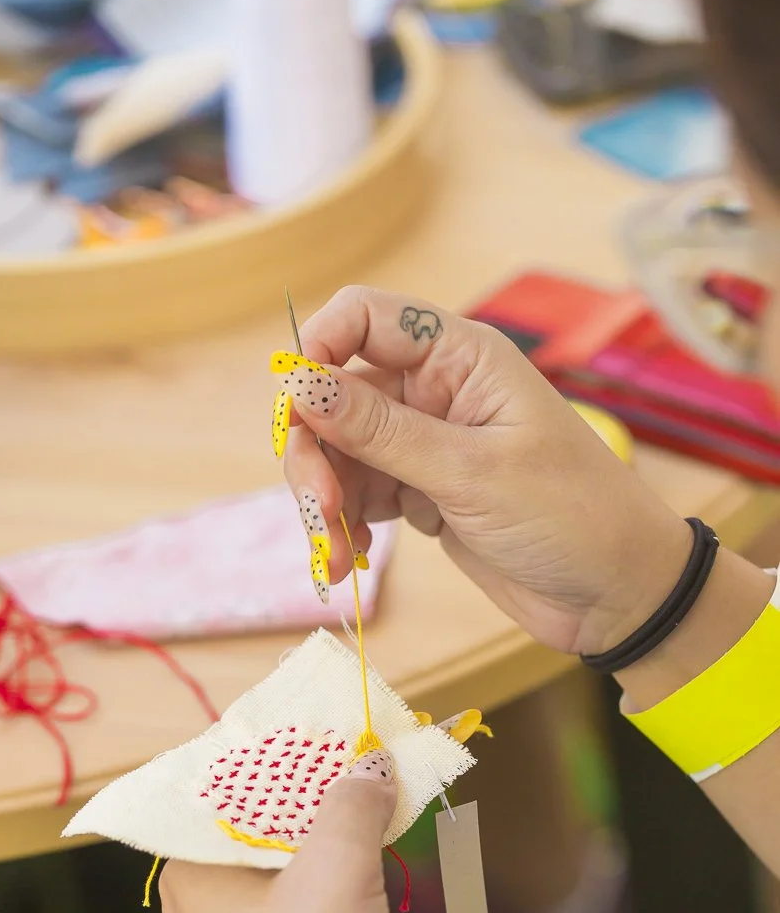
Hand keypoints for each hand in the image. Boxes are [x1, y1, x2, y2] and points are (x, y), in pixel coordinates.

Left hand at [159, 751, 400, 912]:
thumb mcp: (337, 868)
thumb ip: (352, 802)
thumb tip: (370, 766)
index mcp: (191, 877)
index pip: (217, 789)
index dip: (271, 752)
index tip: (320, 727)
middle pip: (254, 829)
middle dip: (312, 795)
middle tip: (361, 762)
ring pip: (283, 876)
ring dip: (331, 844)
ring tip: (377, 808)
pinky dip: (337, 891)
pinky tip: (376, 879)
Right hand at [283, 286, 690, 655]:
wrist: (617, 594)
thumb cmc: (571, 516)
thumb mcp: (471, 473)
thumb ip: (381, 431)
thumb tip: (301, 385)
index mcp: (461, 358)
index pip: (364, 317)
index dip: (317, 350)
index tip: (295, 409)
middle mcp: (437, 391)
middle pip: (336, 395)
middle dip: (314, 451)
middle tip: (319, 509)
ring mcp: (426, 444)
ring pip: (339, 452)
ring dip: (324, 500)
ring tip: (336, 552)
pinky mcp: (421, 493)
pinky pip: (358, 496)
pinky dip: (343, 525)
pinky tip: (349, 558)